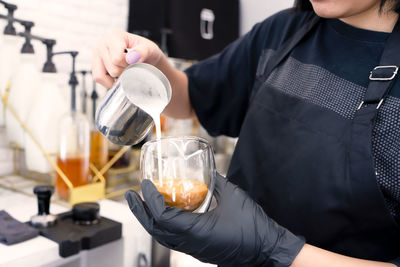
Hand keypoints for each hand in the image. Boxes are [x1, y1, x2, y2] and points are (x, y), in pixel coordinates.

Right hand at [92, 29, 163, 87]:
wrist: (143, 56)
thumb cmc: (145, 51)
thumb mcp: (150, 49)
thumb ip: (143, 52)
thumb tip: (131, 58)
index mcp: (114, 35)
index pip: (117, 58)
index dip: (128, 65)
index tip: (135, 61)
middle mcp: (102, 43)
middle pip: (112, 69)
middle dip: (124, 71)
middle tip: (131, 65)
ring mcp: (96, 54)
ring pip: (102, 75)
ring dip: (117, 77)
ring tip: (124, 69)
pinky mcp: (95, 64)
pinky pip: (98, 79)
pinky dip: (109, 82)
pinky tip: (118, 76)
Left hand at [125, 174, 304, 266]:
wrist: (267, 251)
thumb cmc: (254, 228)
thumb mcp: (234, 197)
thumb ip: (217, 182)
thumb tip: (207, 171)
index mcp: (198, 231)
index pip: (163, 217)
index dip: (150, 200)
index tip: (144, 185)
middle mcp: (191, 244)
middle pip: (155, 230)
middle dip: (140, 212)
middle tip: (130, 196)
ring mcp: (194, 249)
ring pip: (162, 237)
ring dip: (150, 219)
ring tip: (143, 203)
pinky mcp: (199, 250)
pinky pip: (173, 239)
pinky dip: (163, 226)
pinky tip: (165, 213)